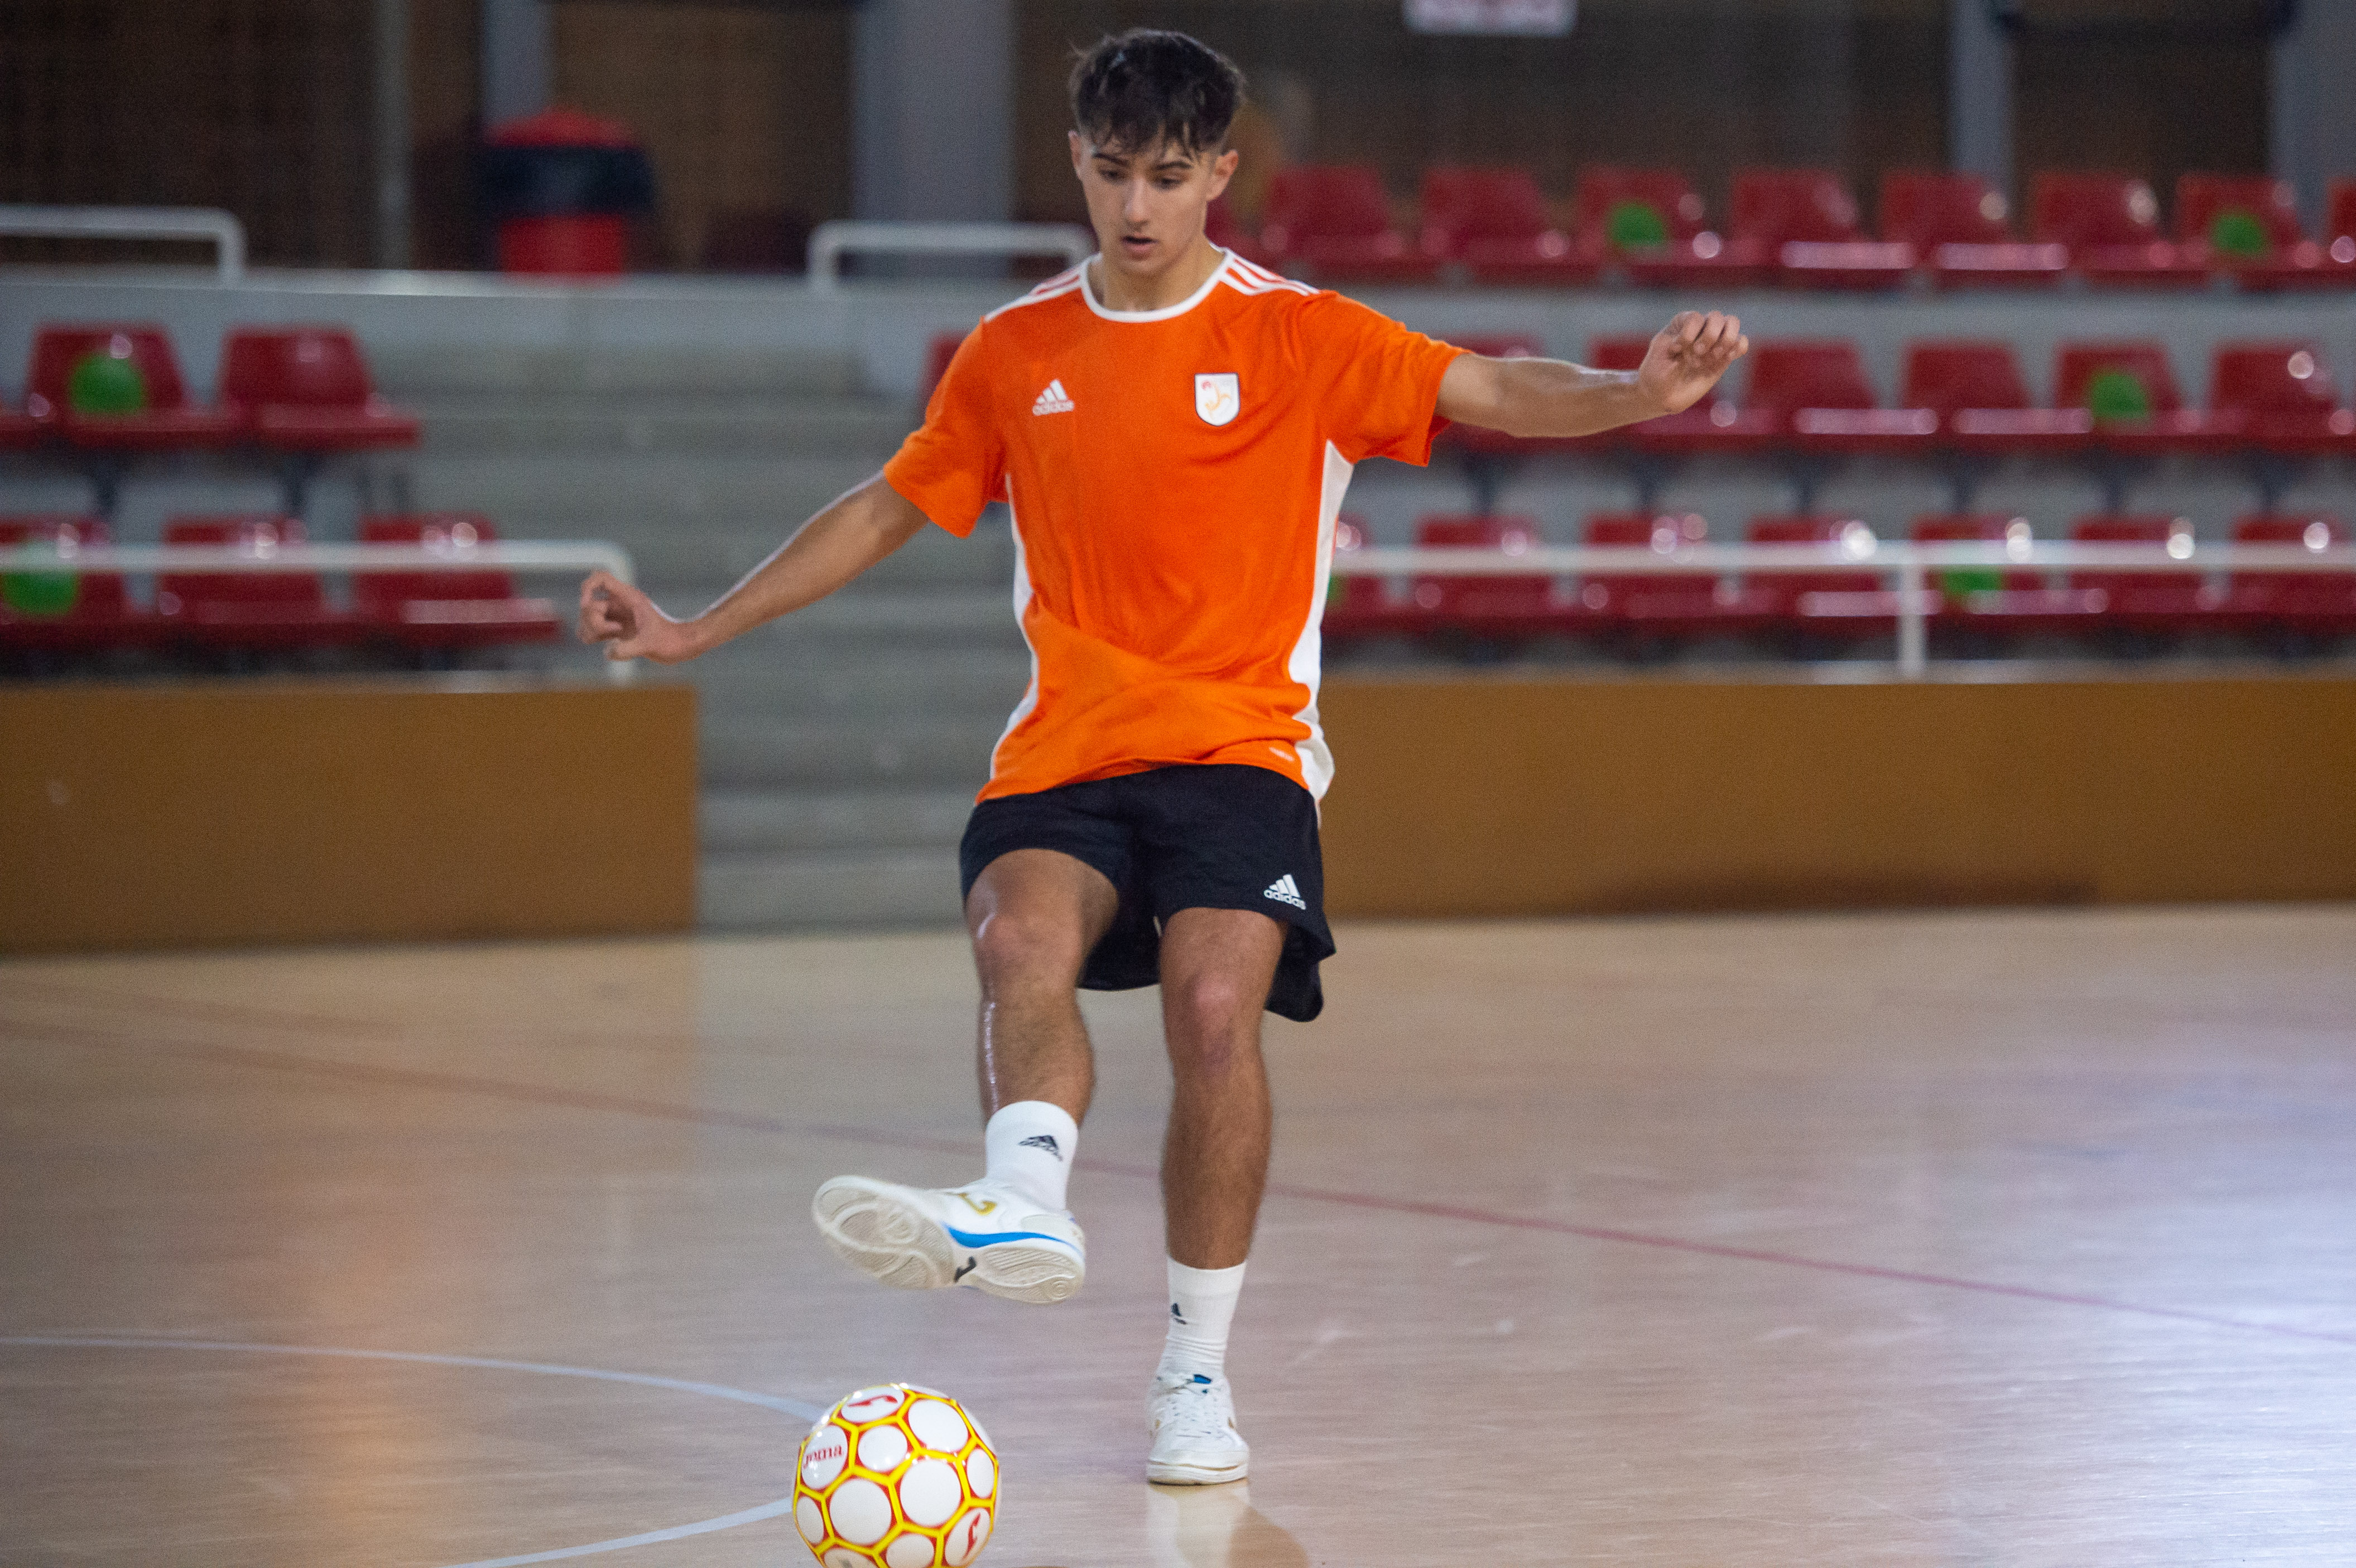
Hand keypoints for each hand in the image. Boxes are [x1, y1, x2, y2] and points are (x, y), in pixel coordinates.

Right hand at [577, 569, 699, 663]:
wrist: (680, 646)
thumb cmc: (671, 640)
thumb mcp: (650, 645)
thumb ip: (628, 649)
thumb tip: (607, 652)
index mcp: (628, 597)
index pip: (600, 578)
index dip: (588, 587)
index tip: (586, 604)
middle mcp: (618, 604)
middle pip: (589, 607)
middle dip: (595, 622)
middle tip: (617, 631)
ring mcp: (615, 617)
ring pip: (587, 621)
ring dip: (593, 632)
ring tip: (617, 640)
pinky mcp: (615, 631)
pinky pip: (593, 633)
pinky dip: (596, 639)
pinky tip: (615, 647)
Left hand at [1637, 310, 1748, 415]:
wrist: (1663, 394)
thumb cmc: (1657, 373)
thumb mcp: (1656, 356)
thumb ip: (1672, 345)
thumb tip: (1693, 342)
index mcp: (1681, 323)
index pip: (1695, 317)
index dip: (1688, 335)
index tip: (1676, 350)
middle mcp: (1700, 328)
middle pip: (1717, 317)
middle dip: (1709, 337)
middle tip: (1697, 355)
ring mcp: (1714, 341)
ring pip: (1732, 323)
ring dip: (1725, 341)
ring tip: (1712, 358)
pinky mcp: (1724, 356)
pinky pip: (1741, 343)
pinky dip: (1739, 348)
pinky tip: (1726, 359)